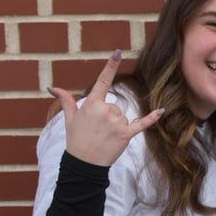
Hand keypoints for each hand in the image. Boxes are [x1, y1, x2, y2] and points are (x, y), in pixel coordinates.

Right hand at [47, 50, 163, 166]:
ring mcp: (116, 122)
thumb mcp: (69, 119)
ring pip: (123, 116)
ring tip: (105, 137)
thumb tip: (53, 88)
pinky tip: (162, 111)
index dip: (111, 66)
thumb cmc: (76, 140)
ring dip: (116, 125)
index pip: (103, 81)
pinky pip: (141, 123)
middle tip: (97, 130)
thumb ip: (66, 101)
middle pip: (115, 106)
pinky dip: (151, 118)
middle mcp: (105, 110)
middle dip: (108, 116)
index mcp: (91, 104)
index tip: (118, 52)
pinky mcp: (126, 134)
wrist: (84, 163)